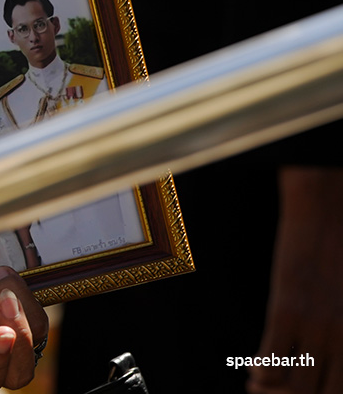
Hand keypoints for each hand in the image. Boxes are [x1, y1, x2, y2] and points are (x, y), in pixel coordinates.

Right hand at [247, 167, 342, 393]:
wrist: (327, 213)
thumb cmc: (341, 254)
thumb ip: (339, 331)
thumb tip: (318, 359)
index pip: (341, 391)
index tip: (297, 393)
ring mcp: (315, 325)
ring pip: (295, 385)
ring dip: (273, 393)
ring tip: (260, 389)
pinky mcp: (287, 310)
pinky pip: (272, 357)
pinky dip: (261, 372)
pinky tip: (254, 372)